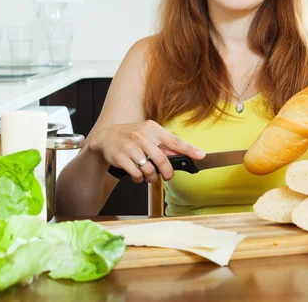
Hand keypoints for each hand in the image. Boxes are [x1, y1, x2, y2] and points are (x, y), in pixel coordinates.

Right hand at [88, 120, 204, 183]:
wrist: (105, 137)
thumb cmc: (131, 136)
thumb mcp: (148, 134)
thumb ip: (163, 144)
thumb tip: (181, 154)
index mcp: (152, 128)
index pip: (174, 140)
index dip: (189, 149)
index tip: (201, 155)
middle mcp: (142, 136)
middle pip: (162, 160)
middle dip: (168, 172)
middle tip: (168, 176)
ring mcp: (131, 147)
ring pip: (149, 170)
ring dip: (152, 177)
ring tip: (149, 175)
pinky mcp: (121, 158)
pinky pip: (137, 175)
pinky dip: (139, 179)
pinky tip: (138, 175)